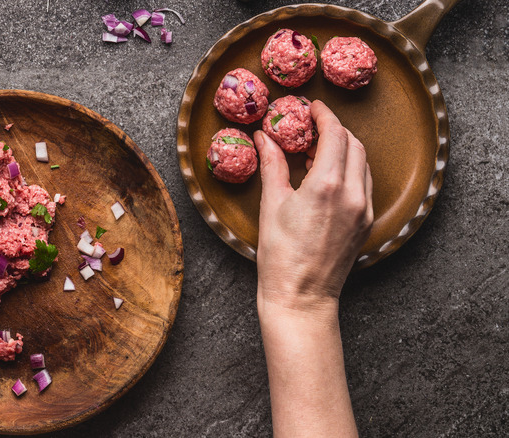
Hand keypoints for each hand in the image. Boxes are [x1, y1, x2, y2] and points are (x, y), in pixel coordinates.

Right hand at [253, 100, 372, 313]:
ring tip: (316, 152)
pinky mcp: (366, 223)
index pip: (334, 134)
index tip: (312, 107)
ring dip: (344, 149)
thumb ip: (272, 165)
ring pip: (362, 163)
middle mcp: (352, 194)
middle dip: (335, 129)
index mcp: (326, 185)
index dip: (323, 115)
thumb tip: (265, 138)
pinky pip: (364, 184)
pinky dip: (349, 170)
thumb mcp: (271, 205)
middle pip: (353, 144)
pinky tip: (326, 177)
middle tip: (312, 127)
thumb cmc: (281, 256)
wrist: (302, 297)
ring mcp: (364, 209)